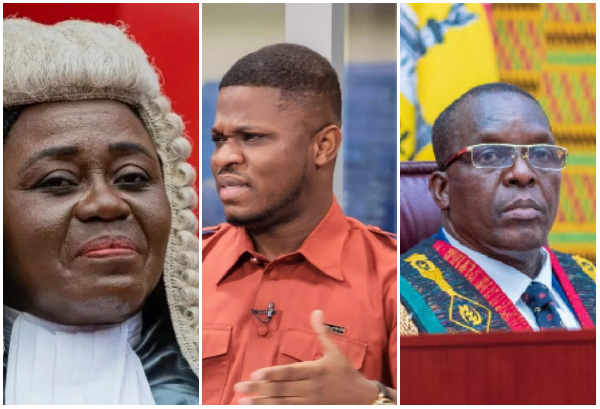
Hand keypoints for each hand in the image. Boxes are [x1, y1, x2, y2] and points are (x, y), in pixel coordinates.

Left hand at [234, 310, 379, 404]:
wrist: (362, 398)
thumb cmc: (345, 373)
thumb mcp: (335, 351)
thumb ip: (322, 332)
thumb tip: (316, 311)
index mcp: (316, 371)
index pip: (290, 372)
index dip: (272, 374)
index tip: (254, 374)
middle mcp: (312, 388)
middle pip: (282, 389)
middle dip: (258, 390)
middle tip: (239, 388)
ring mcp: (311, 403)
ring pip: (283, 404)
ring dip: (262, 404)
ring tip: (243, 402)